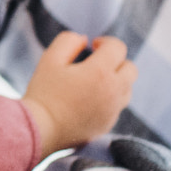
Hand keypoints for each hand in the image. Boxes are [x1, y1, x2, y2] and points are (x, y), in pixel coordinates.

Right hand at [19, 32, 137, 158]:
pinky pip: (117, 107)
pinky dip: (109, 100)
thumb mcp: (50, 59)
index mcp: (100, 72)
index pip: (118, 48)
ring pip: (127, 89)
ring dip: (116, 80)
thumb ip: (68, 41)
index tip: (93, 46)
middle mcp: (113, 91)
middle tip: (96, 64)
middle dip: (116, 61)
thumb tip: (84, 40)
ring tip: (93, 83)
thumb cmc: (43, 93)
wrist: (40, 130)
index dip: (105, 42)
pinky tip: (88, 101)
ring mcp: (113, 111)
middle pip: (130, 68)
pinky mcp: (108, 125)